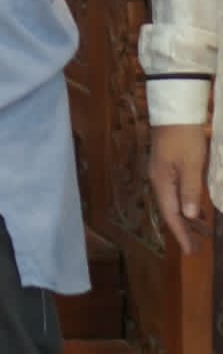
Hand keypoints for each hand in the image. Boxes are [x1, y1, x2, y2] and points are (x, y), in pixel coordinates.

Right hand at [150, 123, 209, 254]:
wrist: (176, 109)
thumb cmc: (185, 136)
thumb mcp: (191, 164)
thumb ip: (190, 190)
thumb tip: (189, 217)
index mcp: (161, 181)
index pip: (171, 214)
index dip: (181, 234)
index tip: (191, 252)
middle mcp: (158, 179)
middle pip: (171, 211)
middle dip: (184, 230)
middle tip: (198, 249)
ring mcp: (162, 172)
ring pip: (175, 202)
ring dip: (188, 219)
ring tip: (203, 234)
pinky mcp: (168, 166)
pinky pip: (177, 193)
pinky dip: (188, 205)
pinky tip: (198, 210)